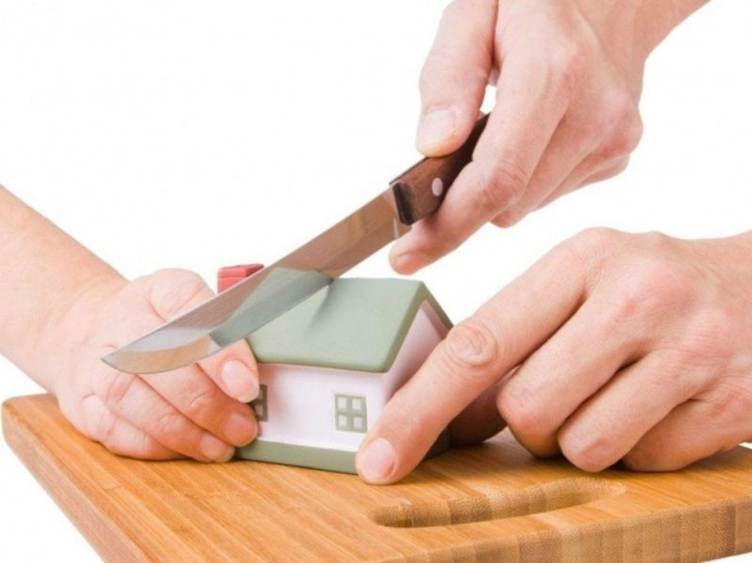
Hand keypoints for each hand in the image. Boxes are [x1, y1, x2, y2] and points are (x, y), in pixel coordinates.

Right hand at [53, 269, 259, 461]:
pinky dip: (154, 445)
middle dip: (209, 402)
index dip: (220, 348)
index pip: (190, 308)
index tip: (247, 385)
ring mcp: (96, 361)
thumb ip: (230, 333)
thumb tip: (263, 377)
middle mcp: (122, 321)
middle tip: (242, 427)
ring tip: (220, 447)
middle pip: (161, 359)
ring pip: (132, 396)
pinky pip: (113, 428)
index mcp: (160, 290)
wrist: (90, 328)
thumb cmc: (160, 324)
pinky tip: (185, 449)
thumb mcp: (197, 308)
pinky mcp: (82, 402)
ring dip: (182, 430)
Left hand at [358, 228, 751, 482]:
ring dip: (583, 437)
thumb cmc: (654, 287)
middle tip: (567, 389)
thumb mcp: (580, 287)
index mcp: (580, 260)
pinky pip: (642, 463)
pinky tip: (661, 404)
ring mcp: (689, 351)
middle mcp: (634, 298)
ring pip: (580, 447)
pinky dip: (638, 448)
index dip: (420, 408)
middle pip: (524, 410)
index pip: (478, 344)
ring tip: (618, 391)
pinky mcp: (729, 402)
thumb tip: (447, 415)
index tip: (380, 456)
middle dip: (529, 421)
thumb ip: (513, 340)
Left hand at [390, 0, 705, 273]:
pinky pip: (549, 194)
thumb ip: (449, 76)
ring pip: (526, 206)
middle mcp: (595, 114)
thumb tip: (434, 146)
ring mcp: (613, 140)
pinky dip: (525, 178)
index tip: (406, 254)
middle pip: (508, 204)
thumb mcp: (473, 10)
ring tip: (494, 133)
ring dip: (496, 187)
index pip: (496, 178)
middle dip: (462, 202)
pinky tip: (528, 137)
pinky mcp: (617, 156)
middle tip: (434, 179)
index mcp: (554, 72)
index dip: (447, 226)